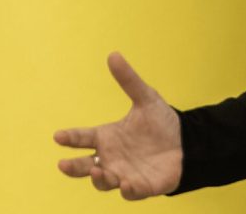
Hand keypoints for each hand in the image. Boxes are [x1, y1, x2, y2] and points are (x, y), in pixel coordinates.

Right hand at [54, 52, 182, 199]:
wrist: (187, 142)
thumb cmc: (161, 122)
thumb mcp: (147, 98)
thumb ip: (129, 80)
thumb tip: (113, 54)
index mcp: (107, 137)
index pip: (82, 138)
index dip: (69, 138)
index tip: (58, 135)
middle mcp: (111, 158)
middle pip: (83, 166)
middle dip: (73, 167)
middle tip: (63, 164)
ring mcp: (123, 174)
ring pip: (103, 181)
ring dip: (99, 178)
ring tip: (98, 170)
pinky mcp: (141, 186)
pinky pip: (130, 192)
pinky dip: (127, 189)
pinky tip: (127, 183)